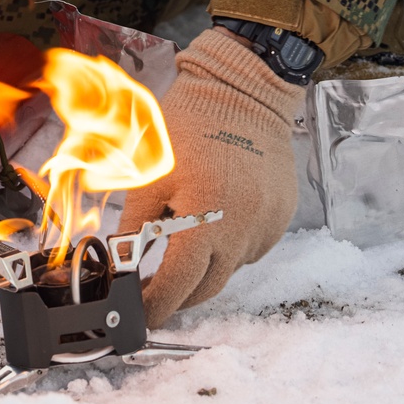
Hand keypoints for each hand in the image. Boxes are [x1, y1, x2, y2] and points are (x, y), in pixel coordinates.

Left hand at [118, 26, 303, 326]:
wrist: (245, 88)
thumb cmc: (193, 121)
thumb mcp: (152, 172)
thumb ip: (136, 225)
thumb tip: (122, 263)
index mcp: (208, 217)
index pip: (180, 284)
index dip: (158, 306)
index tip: (141, 316)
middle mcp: (244, 228)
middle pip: (208, 285)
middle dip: (180, 292)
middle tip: (156, 287)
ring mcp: (268, 223)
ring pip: (232, 266)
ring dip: (207, 263)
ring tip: (188, 231)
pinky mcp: (282, 213)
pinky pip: (252, 244)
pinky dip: (231, 241)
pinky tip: (218, 213)